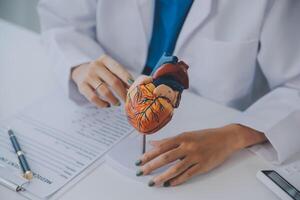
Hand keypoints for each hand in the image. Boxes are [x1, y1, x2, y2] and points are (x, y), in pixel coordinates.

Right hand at [71, 54, 134, 107]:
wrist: (81, 70)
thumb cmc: (102, 72)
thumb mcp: (111, 69)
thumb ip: (122, 76)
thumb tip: (135, 88)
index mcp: (105, 59)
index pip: (119, 69)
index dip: (128, 80)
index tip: (134, 88)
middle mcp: (96, 66)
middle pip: (114, 82)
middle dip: (123, 93)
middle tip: (128, 101)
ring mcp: (88, 76)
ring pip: (104, 91)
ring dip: (114, 100)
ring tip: (117, 103)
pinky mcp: (81, 86)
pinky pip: (93, 98)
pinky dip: (102, 104)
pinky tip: (107, 105)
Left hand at [135, 124, 265, 186]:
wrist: (226, 138)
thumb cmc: (205, 136)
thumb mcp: (186, 134)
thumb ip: (170, 140)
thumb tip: (153, 143)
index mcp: (182, 137)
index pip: (161, 147)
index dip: (149, 154)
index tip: (139, 160)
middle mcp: (187, 146)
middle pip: (165, 158)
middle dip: (151, 166)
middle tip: (141, 172)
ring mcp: (195, 157)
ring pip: (175, 168)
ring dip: (162, 177)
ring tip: (153, 182)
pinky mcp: (203, 166)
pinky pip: (188, 175)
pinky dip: (178, 180)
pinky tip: (170, 184)